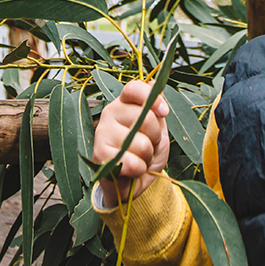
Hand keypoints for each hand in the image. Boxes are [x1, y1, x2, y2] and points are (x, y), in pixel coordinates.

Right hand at [92, 80, 170, 206]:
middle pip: (146, 118)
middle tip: (148, 146)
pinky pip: (132, 163)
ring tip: (139, 159)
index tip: (164, 112)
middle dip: (155, 138)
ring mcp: (102, 134)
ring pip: (142, 144)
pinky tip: (131, 170)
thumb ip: (155, 108)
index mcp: (123, 103)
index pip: (134, 88)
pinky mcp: (99, 156)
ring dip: (147, 157)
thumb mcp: (157, 129)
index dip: (152, 98)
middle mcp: (110, 114)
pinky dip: (139, 170)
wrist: (132, 182)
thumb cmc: (144, 153)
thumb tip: (155, 83)